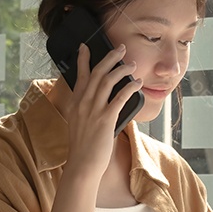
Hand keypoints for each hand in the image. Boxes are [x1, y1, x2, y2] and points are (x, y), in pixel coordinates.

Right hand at [60, 43, 141, 179]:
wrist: (82, 165)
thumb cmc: (84, 147)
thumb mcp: (79, 123)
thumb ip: (87, 110)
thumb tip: (101, 100)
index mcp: (75, 103)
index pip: (79, 76)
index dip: (82, 59)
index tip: (85, 47)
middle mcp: (82, 103)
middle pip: (96, 73)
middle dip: (109, 57)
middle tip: (120, 48)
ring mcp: (93, 110)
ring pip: (108, 81)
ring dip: (122, 69)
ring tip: (132, 63)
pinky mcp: (106, 119)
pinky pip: (119, 97)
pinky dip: (129, 87)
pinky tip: (137, 83)